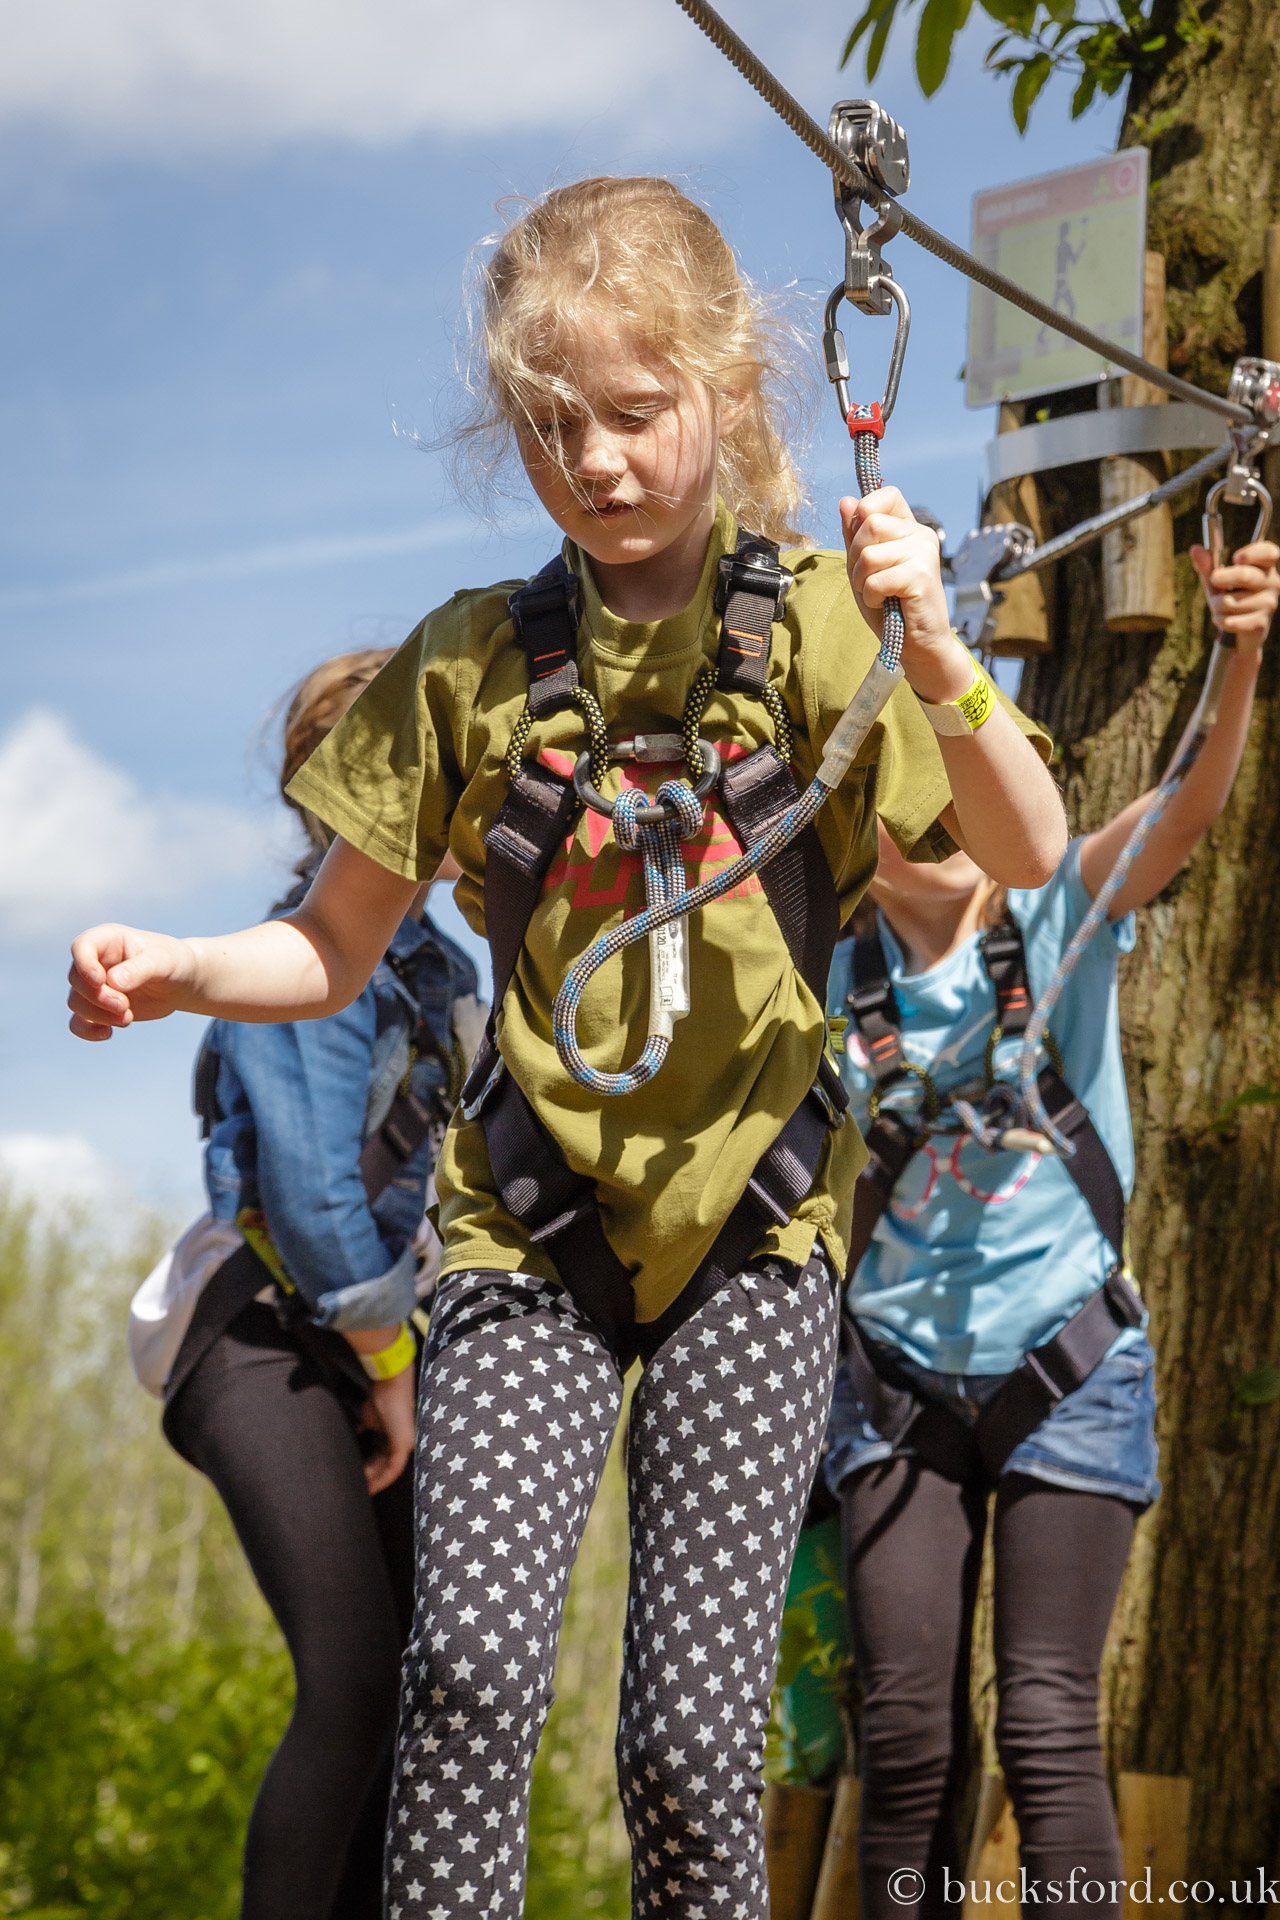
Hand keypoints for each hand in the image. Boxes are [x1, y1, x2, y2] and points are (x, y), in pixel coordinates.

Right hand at [67, 924, 195, 1041]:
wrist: (181, 983)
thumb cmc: (173, 962)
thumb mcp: (163, 960)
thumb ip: (139, 969)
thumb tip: (113, 982)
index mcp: (108, 940)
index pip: (81, 947)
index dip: (84, 965)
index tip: (100, 981)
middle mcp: (96, 961)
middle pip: (76, 980)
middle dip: (98, 997)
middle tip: (125, 1006)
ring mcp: (94, 985)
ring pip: (76, 1002)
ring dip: (99, 1015)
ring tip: (128, 1018)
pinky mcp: (98, 1008)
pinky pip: (78, 1022)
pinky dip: (87, 1031)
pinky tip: (107, 1033)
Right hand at [359, 1367, 416, 1494]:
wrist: (390, 1386)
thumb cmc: (380, 1398)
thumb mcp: (369, 1419)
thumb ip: (364, 1428)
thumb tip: (355, 1434)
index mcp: (394, 1437)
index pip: (382, 1458)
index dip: (370, 1469)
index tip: (357, 1477)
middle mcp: (403, 1443)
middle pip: (386, 1466)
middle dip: (372, 1478)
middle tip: (358, 1489)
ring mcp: (406, 1445)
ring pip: (391, 1470)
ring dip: (377, 1481)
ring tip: (364, 1491)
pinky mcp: (404, 1445)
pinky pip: (394, 1468)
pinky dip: (383, 1478)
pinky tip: (372, 1486)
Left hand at [840, 488, 970, 698]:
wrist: (917, 644)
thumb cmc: (890, 607)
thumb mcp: (863, 568)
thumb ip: (855, 535)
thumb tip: (845, 501)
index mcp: (909, 528)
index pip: (886, 495)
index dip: (866, 511)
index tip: (863, 542)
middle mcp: (920, 535)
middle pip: (870, 524)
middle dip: (856, 557)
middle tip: (869, 580)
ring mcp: (923, 553)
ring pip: (869, 554)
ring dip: (862, 581)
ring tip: (878, 595)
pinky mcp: (921, 575)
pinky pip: (876, 579)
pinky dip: (871, 597)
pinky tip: (885, 604)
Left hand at [1190, 538, 1279, 650]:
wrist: (1241, 632)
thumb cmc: (1231, 597)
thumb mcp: (1217, 580)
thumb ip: (1208, 565)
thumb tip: (1195, 549)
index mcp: (1265, 567)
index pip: (1269, 552)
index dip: (1252, 553)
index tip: (1235, 558)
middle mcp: (1272, 583)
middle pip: (1245, 575)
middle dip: (1222, 578)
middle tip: (1214, 579)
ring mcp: (1269, 604)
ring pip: (1231, 601)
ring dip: (1216, 605)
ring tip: (1217, 607)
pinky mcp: (1261, 623)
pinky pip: (1231, 620)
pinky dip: (1219, 620)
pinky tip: (1222, 620)